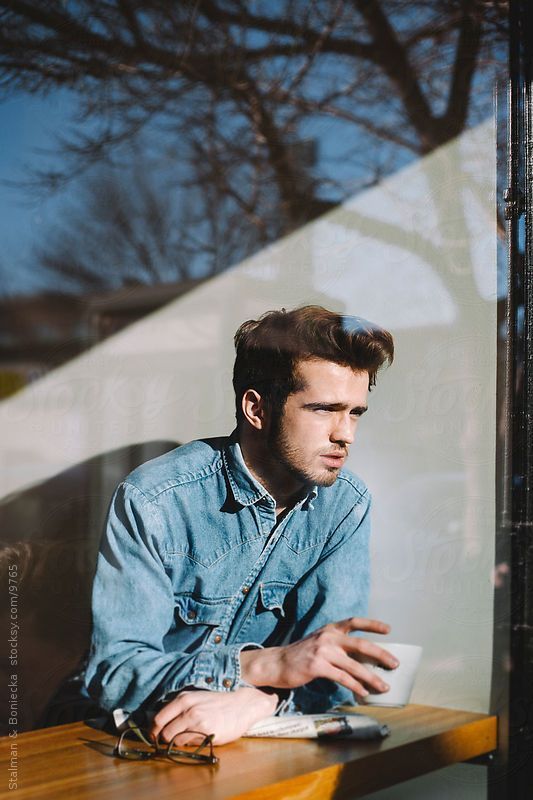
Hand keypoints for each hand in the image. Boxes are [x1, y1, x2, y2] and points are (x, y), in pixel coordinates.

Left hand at [149, 686, 277, 745]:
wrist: (242, 704)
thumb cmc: (219, 701)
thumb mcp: (197, 697)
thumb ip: (180, 707)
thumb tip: (162, 722)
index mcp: (183, 698)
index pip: (158, 718)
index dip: (154, 730)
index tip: (154, 735)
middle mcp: (188, 710)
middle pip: (164, 732)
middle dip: (164, 739)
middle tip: (168, 740)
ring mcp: (197, 723)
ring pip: (175, 741)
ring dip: (178, 742)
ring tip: (188, 737)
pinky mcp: (207, 734)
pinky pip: (190, 745)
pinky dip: (191, 744)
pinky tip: (199, 737)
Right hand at [240, 617, 397, 699]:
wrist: (276, 663)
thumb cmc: (301, 655)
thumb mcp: (320, 643)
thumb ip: (338, 646)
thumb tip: (362, 658)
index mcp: (330, 629)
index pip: (355, 622)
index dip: (373, 624)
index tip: (389, 629)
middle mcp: (328, 637)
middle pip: (361, 644)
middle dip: (381, 654)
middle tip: (395, 664)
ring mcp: (322, 651)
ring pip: (354, 665)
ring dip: (371, 677)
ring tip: (384, 686)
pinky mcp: (317, 666)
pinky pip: (342, 677)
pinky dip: (355, 686)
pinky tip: (363, 693)